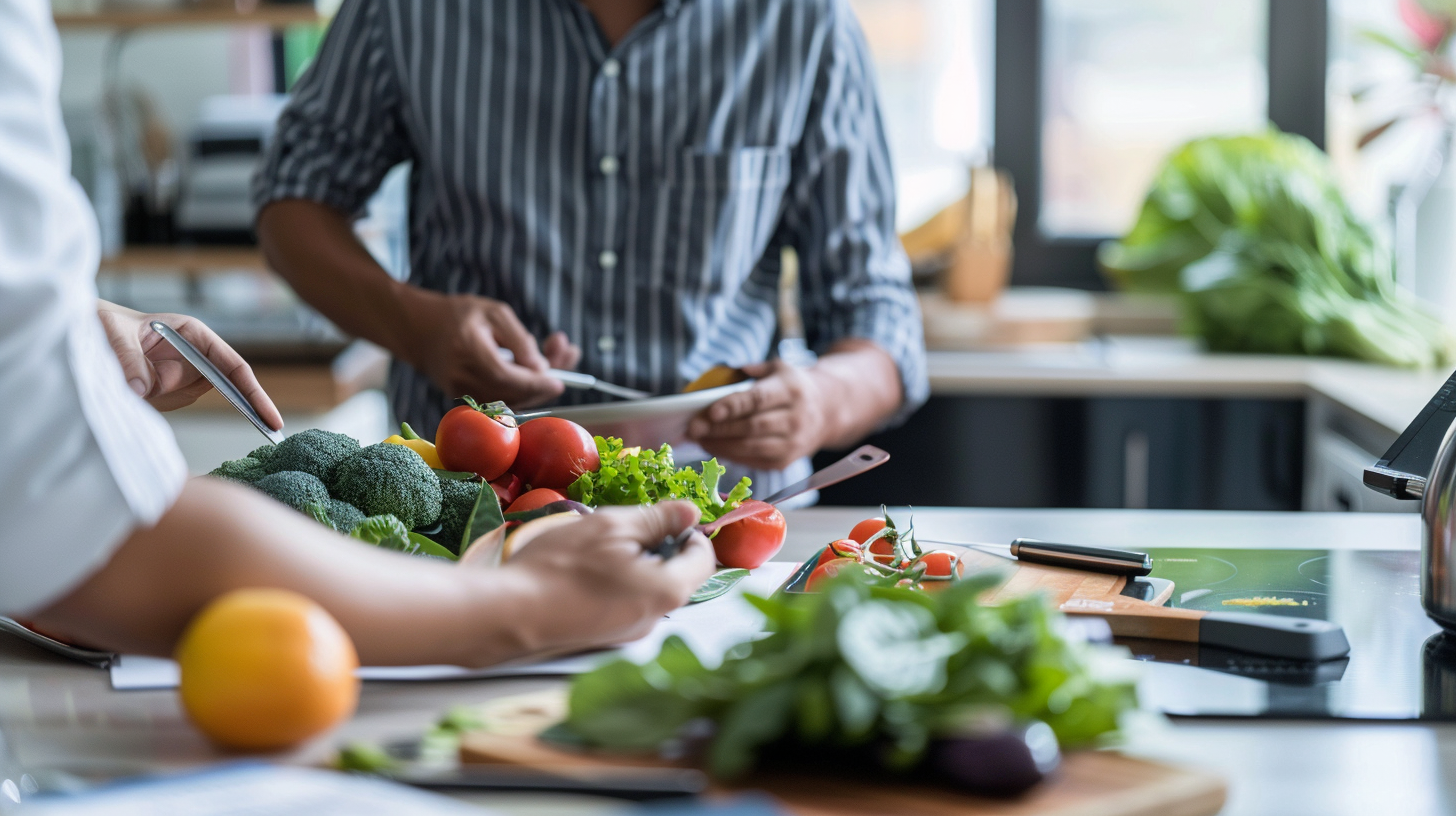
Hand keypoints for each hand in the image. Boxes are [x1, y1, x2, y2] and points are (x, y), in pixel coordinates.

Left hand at [96, 301, 282, 428]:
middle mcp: (192, 355)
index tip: (268, 417)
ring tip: (133, 378)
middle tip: (264, 430)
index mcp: (193, 333)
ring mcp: (179, 374)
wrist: (79, 332)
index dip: (253, 392)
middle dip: (225, 401)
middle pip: (220, 386)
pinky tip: (131, 384)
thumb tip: (142, 388)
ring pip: (186, 397)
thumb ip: (129, 359)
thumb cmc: (101, 321)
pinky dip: (151, 402)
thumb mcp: (112, 333)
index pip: (233, 366)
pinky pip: (166, 404)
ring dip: (164, 397)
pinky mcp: (162, 389)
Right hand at [399, 289, 580, 408]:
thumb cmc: (457, 315)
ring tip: (558, 354)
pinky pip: (501, 399)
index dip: (537, 384)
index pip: (508, 377)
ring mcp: (461, 392)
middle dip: (545, 382)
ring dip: (538, 384)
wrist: (417, 329)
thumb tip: (540, 368)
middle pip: (513, 395)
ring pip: (511, 400)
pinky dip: (523, 387)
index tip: (560, 381)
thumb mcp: (494, 313)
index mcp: (468, 351)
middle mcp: (462, 378)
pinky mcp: (464, 399)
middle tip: (568, 356)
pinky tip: (538, 368)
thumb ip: (519, 340)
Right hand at [494, 502, 715, 655]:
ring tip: (600, 547)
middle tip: (626, 528)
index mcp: (666, 590)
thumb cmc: (561, 566)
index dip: (692, 533)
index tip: (668, 516)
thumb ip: (658, 519)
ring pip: (648, 589)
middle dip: (660, 547)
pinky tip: (587, 571)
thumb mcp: (612, 526)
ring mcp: (629, 634)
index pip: (703, 559)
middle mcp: (655, 619)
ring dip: (636, 564)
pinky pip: (626, 604)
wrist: (509, 614)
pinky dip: (617, 583)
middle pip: (677, 576)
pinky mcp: (606, 638)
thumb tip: (690, 513)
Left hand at [685, 359, 830, 470]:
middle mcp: (795, 418)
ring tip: (699, 439)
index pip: (758, 400)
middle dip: (718, 429)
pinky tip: (714, 447)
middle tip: (692, 428)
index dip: (733, 407)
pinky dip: (730, 456)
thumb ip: (750, 371)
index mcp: (791, 390)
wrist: (827, 411)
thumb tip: (718, 378)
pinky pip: (753, 461)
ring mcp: (793, 443)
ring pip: (751, 448)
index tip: (709, 412)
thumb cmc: (792, 387)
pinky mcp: (786, 461)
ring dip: (720, 445)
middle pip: (751, 427)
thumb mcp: (778, 368)